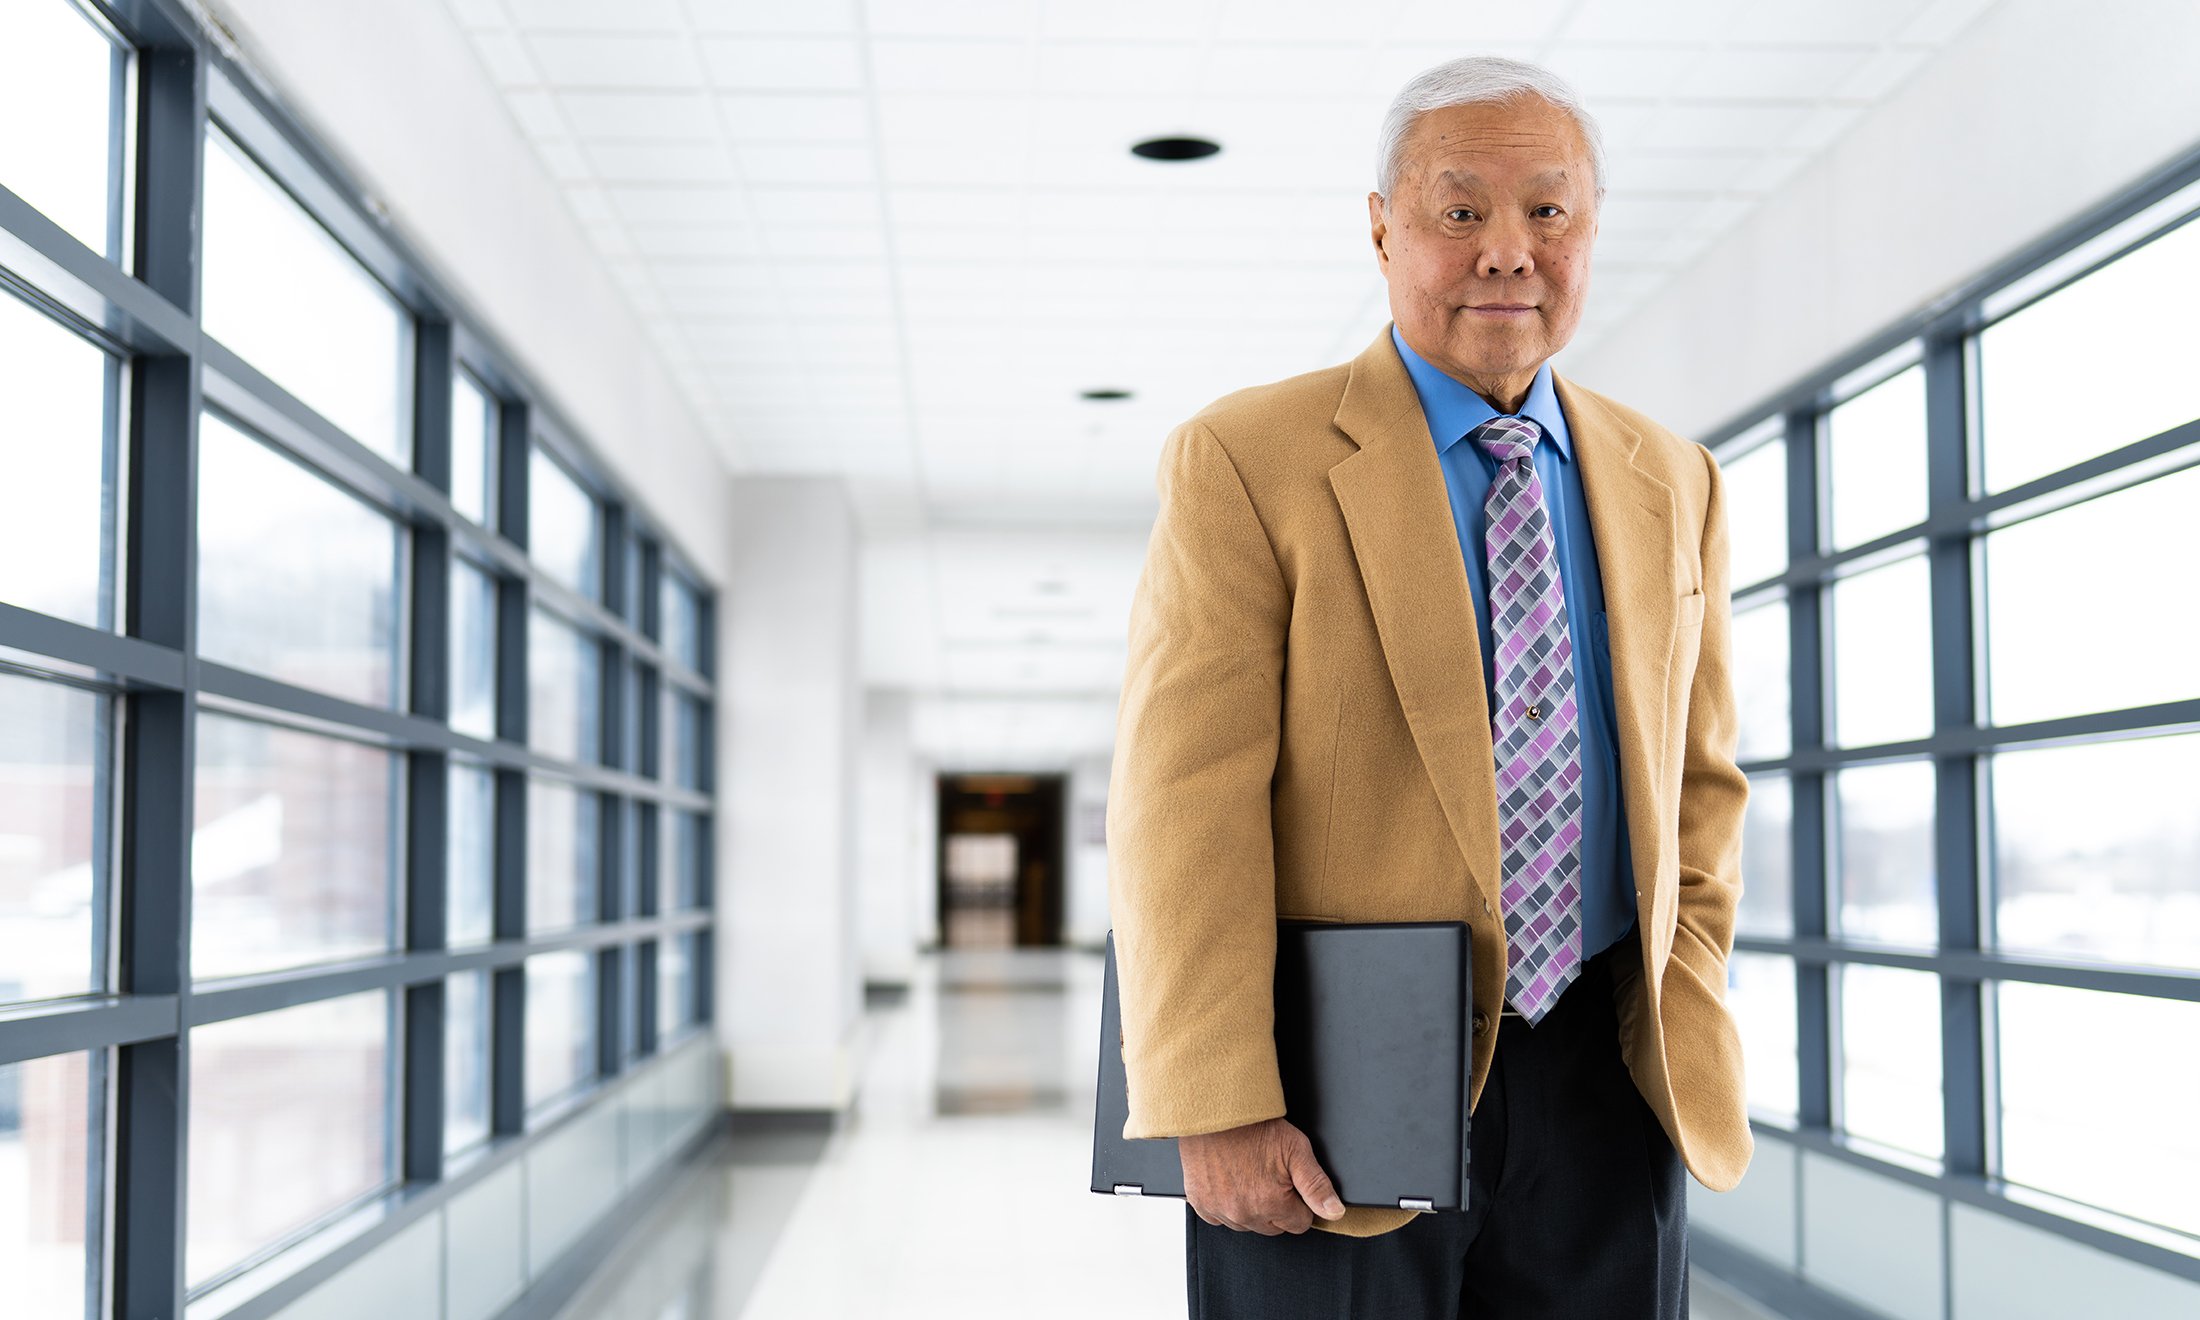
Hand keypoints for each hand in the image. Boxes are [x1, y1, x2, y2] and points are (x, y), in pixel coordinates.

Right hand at [1179, 1117, 1345, 1233]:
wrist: (1215, 1111)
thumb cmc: (1254, 1125)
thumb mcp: (1295, 1148)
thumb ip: (1316, 1185)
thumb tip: (1335, 1212)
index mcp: (1271, 1203)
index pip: (1299, 1224)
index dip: (1299, 1203)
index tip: (1290, 1184)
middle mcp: (1244, 1213)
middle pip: (1273, 1228)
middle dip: (1276, 1207)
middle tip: (1269, 1175)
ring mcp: (1220, 1210)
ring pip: (1246, 1224)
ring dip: (1250, 1208)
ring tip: (1248, 1175)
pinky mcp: (1200, 1203)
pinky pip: (1219, 1217)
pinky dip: (1225, 1204)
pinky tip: (1229, 1181)